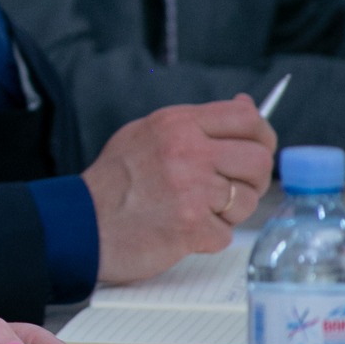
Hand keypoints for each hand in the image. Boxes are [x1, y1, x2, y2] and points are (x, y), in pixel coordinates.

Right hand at [82, 96, 276, 282]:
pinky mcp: (192, 226)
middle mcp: (188, 151)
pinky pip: (226, 233)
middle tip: (229, 188)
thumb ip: (196, 123)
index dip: (262, 134)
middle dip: (252, 179)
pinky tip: (181, 230)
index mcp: (177, 123)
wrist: (81, 223)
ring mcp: (192, 189)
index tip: (257, 147)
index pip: (246, 117)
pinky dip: (208, 237)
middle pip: (259, 159)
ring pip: (248, 199)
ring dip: (228, 212)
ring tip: (195, 210)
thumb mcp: (146, 134)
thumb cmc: (114, 181)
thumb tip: (245, 106)